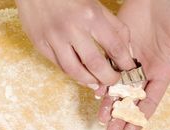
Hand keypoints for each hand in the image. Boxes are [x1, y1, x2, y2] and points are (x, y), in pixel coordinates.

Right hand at [16, 0, 135, 94]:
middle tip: (114, 80)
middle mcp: (72, 28)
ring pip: (75, 71)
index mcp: (90, 15)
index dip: (125, 64)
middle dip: (109, 78)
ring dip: (90, 81)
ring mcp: (54, 37)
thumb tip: (128, 51)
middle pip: (96, 65)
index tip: (129, 70)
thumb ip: (115, 27)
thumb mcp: (96, 5)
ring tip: (98, 82)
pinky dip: (72, 74)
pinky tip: (81, 74)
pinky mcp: (39, 43)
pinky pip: (59, 66)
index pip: (115, 48)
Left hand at [98, 0, 169, 129]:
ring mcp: (130, 60)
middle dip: (122, 116)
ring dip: (111, 104)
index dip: (140, 117)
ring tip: (102, 119)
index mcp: (163, 73)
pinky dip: (102, 81)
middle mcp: (146, 71)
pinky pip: (107, 68)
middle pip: (132, 99)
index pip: (150, 101)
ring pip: (118, 88)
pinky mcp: (117, 48)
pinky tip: (96, 93)